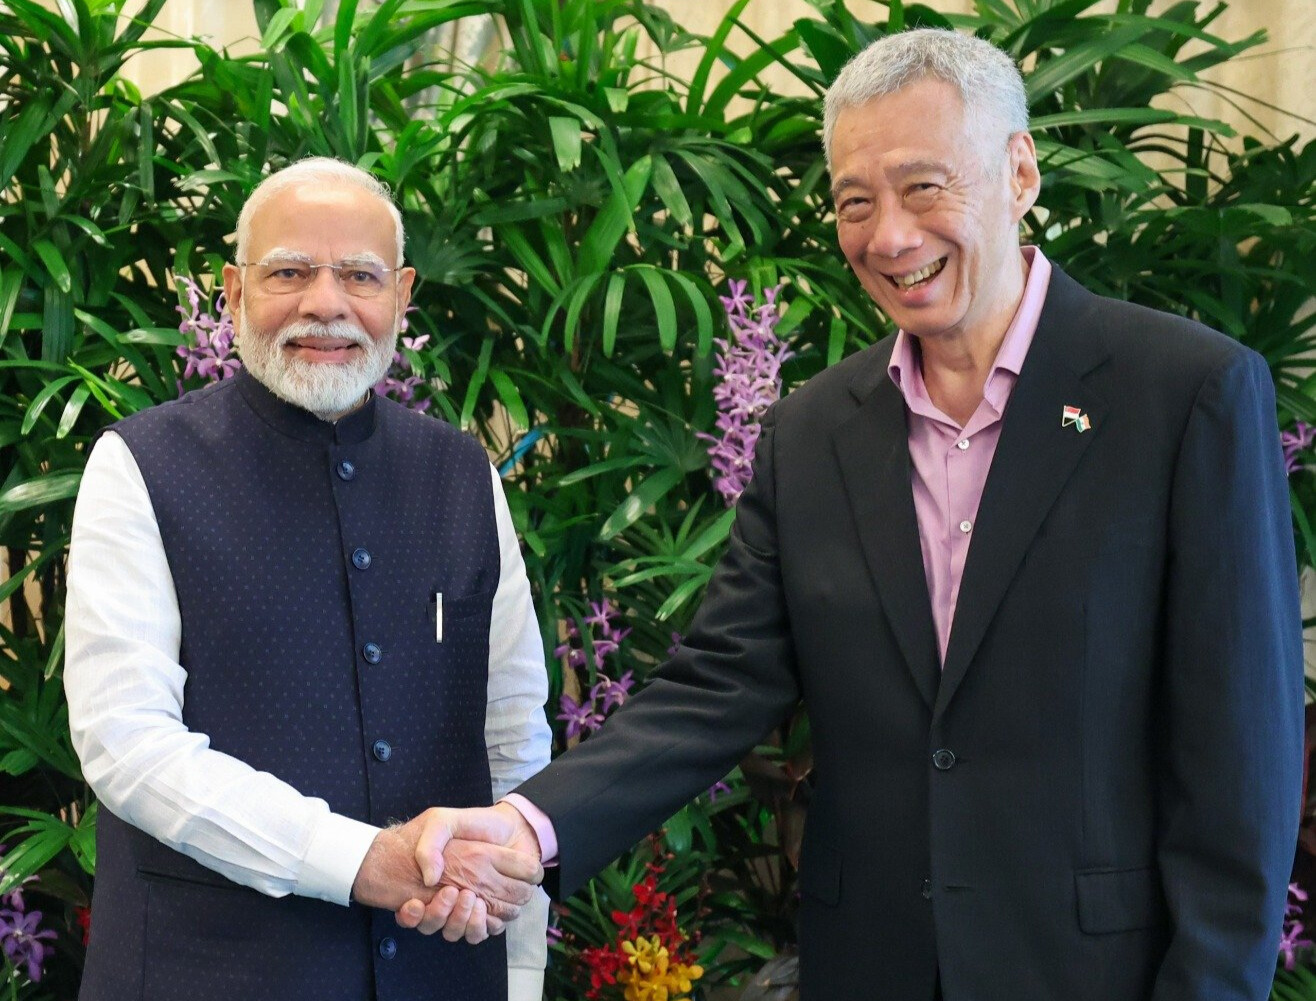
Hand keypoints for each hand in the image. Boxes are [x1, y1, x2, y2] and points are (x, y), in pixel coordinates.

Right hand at [395, 802, 542, 940]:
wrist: (512, 827)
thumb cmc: (475, 824)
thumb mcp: (442, 822)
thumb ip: (429, 846)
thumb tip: (429, 879)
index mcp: (431, 882)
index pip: (411, 912)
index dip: (409, 915)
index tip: (414, 903)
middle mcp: (447, 899)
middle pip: (432, 925)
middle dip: (437, 914)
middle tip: (451, 892)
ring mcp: (468, 908)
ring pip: (454, 932)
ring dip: (459, 920)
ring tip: (468, 896)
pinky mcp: (492, 913)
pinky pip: (480, 933)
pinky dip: (480, 925)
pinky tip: (482, 907)